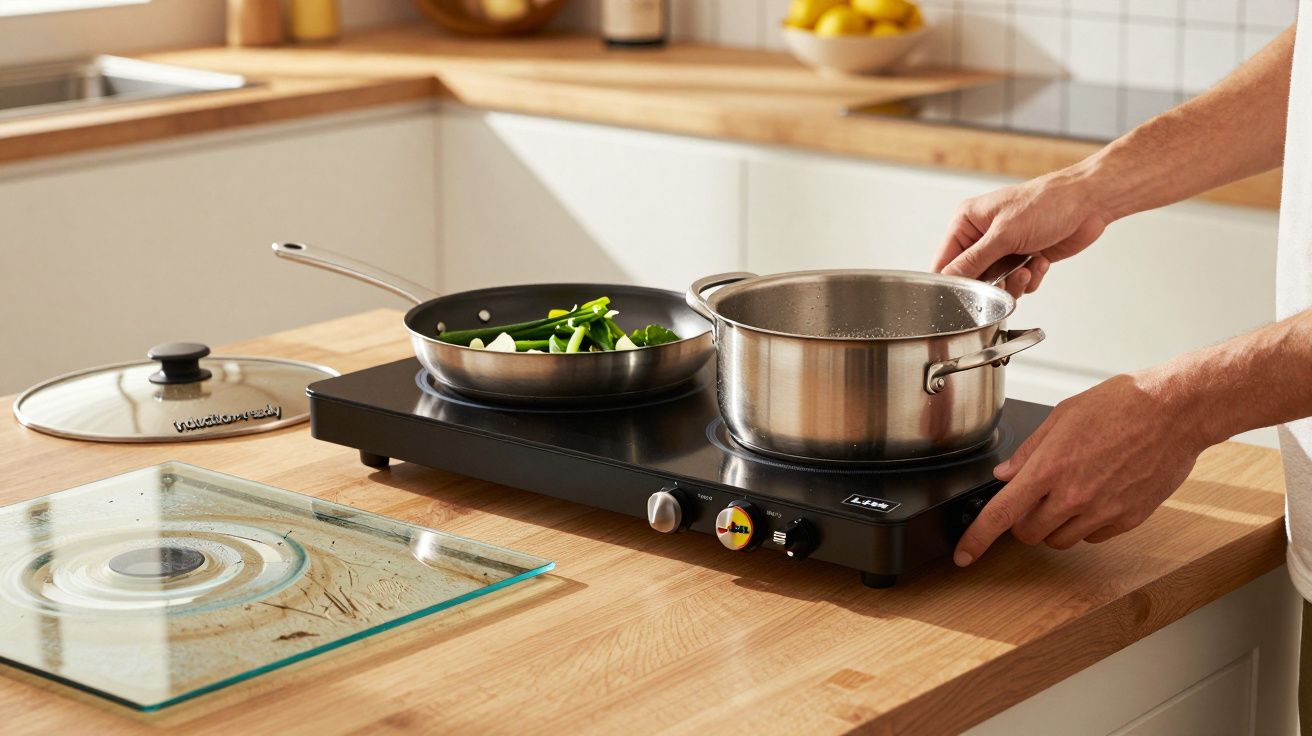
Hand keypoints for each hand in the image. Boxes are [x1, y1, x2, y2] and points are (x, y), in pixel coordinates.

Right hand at [933, 170, 1111, 297]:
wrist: (1088, 203)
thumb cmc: (1047, 203)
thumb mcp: (1004, 234)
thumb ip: (973, 260)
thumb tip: (948, 278)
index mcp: (967, 222)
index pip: (945, 260)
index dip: (952, 280)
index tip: (965, 295)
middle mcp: (982, 236)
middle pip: (971, 277)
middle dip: (991, 284)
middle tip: (1005, 280)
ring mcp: (1004, 249)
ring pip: (996, 285)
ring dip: (1014, 282)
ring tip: (1027, 269)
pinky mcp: (1023, 258)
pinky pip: (1017, 283)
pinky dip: (1030, 278)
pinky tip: (1040, 260)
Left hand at [954, 371, 1211, 566]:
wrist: (1175, 412)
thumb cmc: (1122, 404)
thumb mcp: (1062, 416)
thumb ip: (1029, 451)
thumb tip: (1005, 474)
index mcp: (1049, 468)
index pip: (1001, 514)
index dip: (976, 539)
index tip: (963, 554)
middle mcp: (1073, 496)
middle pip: (1028, 534)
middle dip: (1022, 522)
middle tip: (1034, 498)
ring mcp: (1102, 511)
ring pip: (1060, 540)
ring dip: (1054, 525)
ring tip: (1070, 492)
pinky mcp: (1129, 519)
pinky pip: (1093, 537)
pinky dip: (1086, 525)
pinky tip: (1097, 497)